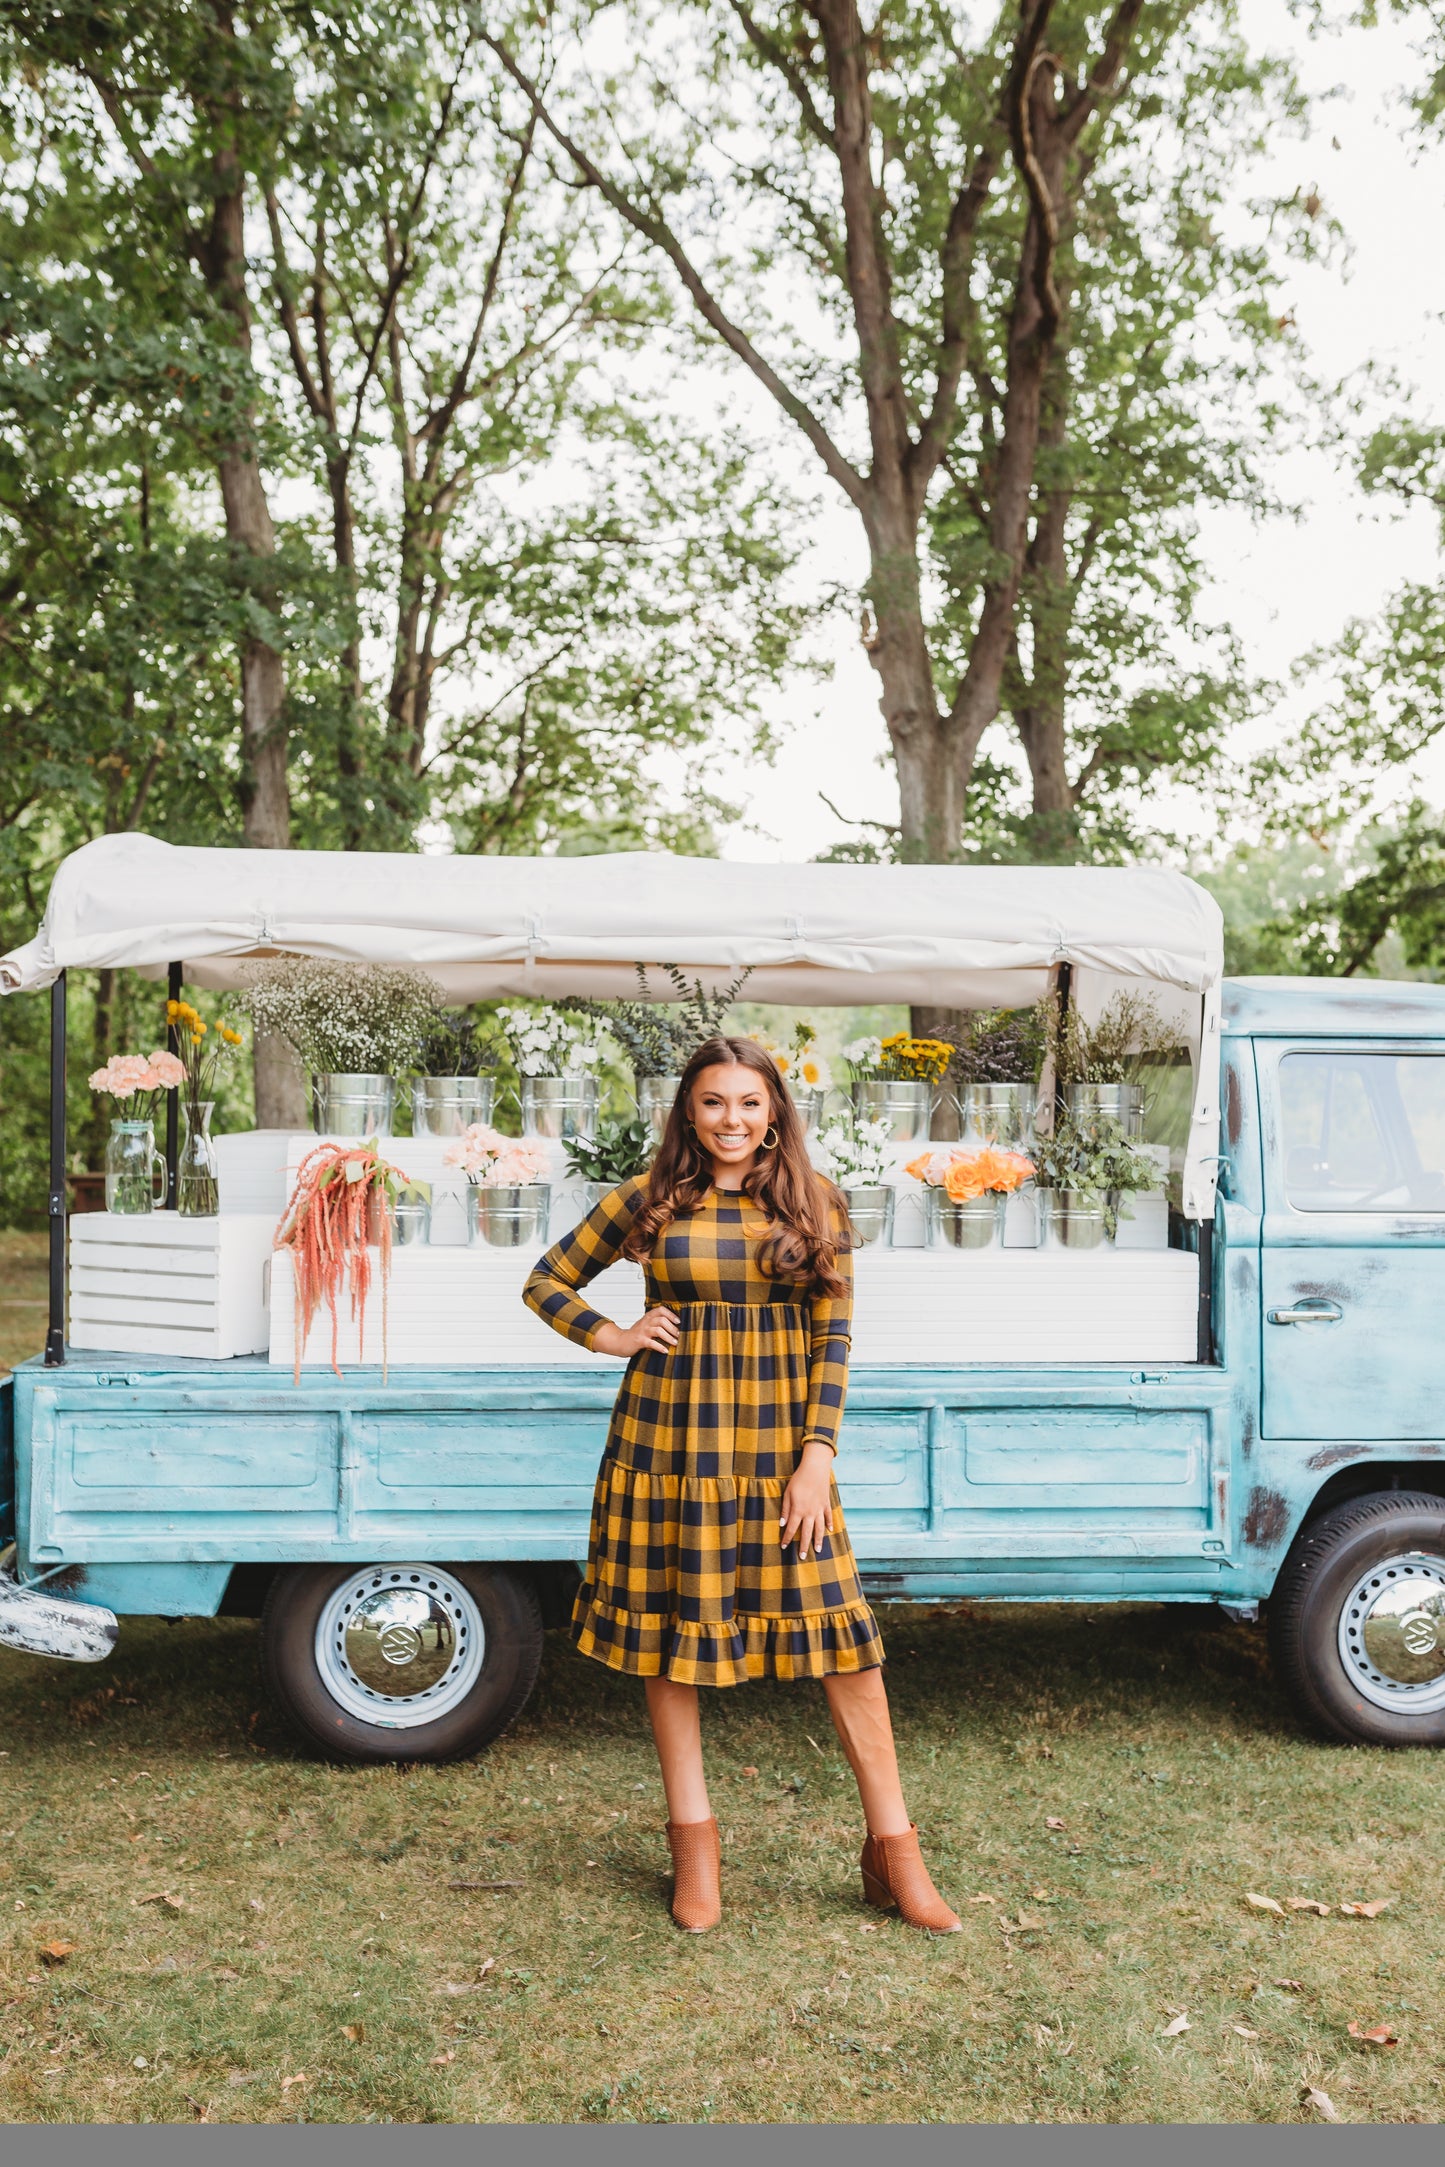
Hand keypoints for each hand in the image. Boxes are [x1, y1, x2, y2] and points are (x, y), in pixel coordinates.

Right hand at [593, 1306, 680, 1359]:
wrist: (620, 1342)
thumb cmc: (636, 1334)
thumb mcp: (646, 1325)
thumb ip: (656, 1323)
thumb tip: (675, 1326)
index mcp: (648, 1317)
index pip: (661, 1310)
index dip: (671, 1314)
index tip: (678, 1321)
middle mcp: (645, 1322)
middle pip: (662, 1320)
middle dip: (672, 1328)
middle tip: (678, 1335)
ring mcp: (642, 1331)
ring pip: (658, 1330)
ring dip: (669, 1337)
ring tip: (675, 1343)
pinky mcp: (639, 1341)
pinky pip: (652, 1343)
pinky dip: (660, 1347)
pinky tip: (665, 1350)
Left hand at [779, 1440, 834, 1560]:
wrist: (815, 1468)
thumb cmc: (798, 1479)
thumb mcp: (787, 1493)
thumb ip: (785, 1509)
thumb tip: (782, 1523)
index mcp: (798, 1510)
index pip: (792, 1529)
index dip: (787, 1538)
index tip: (783, 1547)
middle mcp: (810, 1512)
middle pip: (807, 1533)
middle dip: (803, 1545)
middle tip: (802, 1557)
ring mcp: (820, 1509)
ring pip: (819, 1528)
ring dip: (818, 1540)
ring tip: (818, 1550)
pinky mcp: (826, 1503)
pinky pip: (828, 1516)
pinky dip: (829, 1523)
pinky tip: (830, 1530)